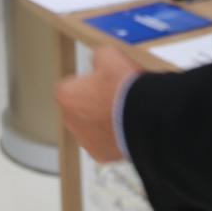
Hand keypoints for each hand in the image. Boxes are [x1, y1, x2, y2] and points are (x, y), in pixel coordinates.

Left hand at [54, 46, 141, 162]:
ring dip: (102, 122)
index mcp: (66, 95)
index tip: (101, 81)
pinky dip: (113, 138)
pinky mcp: (101, 154)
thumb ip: (97, 57)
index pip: (70, 86)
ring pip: (91, 128)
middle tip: (114, 97)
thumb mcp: (109, 55)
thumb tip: (98, 60)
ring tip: (123, 113)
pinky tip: (126, 128)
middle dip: (93, 104)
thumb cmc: (124, 89)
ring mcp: (85, 140)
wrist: (145, 118)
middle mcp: (70, 121)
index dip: (88, 82)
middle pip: (79, 109)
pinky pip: (104, 143)